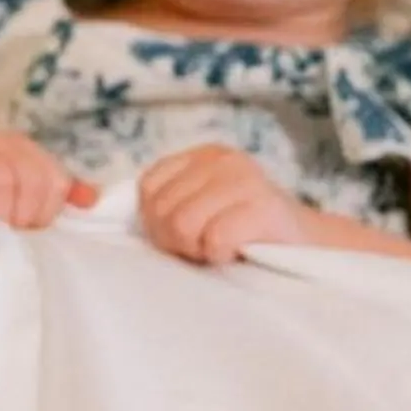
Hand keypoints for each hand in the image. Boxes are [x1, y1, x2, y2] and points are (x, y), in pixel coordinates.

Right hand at [0, 131, 99, 230]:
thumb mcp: (15, 197)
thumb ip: (49, 195)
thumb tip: (90, 198)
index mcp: (19, 148)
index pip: (53, 178)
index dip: (46, 211)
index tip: (30, 229)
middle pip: (31, 176)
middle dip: (24, 214)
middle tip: (9, 235)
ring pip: (2, 178)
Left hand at [137, 145, 306, 265]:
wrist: (310, 249)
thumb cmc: (245, 237)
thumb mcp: (202, 209)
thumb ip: (166, 205)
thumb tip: (100, 203)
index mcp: (201, 155)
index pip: (148, 188)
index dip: (157, 222)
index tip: (185, 237)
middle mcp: (221, 159)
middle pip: (161, 210)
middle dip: (177, 241)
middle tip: (206, 247)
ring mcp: (244, 178)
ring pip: (183, 224)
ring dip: (199, 250)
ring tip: (221, 248)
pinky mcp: (263, 204)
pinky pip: (216, 238)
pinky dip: (222, 255)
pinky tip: (240, 251)